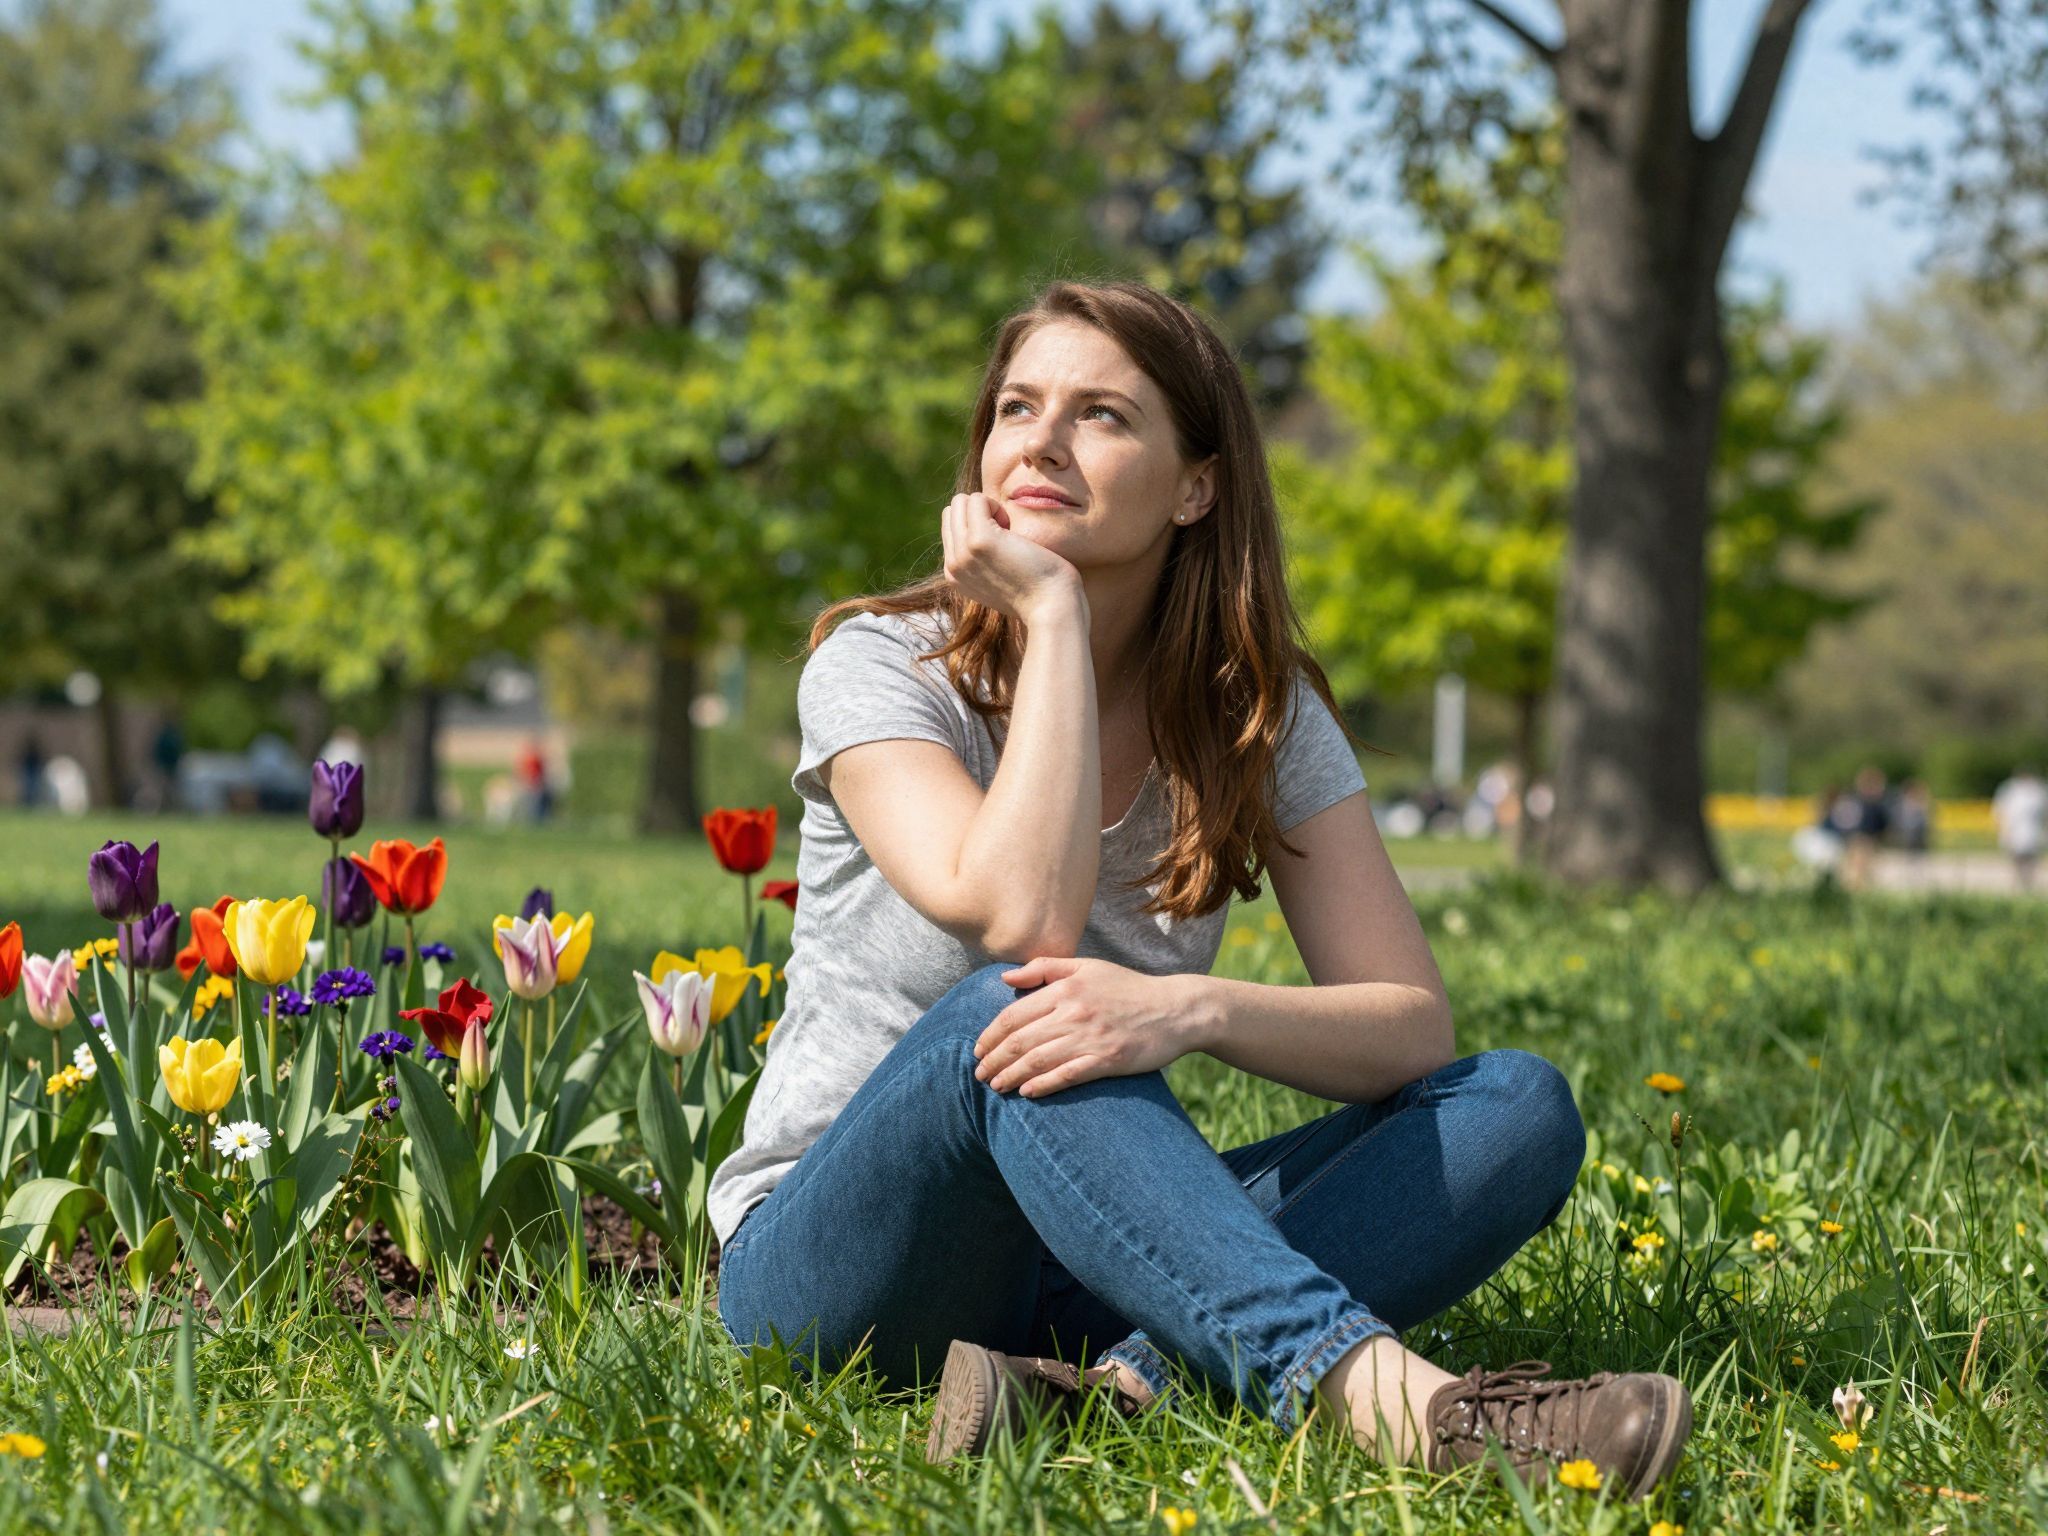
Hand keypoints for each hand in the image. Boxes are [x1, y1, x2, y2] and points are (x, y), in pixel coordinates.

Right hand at [940, 491, 1082, 625]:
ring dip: (987, 507)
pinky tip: (1012, 527)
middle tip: (1007, 535)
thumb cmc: (1036, 592)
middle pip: (952, 512)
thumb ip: (982, 562)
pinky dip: (996, 505)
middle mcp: (953, 565)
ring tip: (1008, 531)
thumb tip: (983, 536)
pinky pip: (976, 499)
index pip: (951, 529)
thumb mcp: (998, 581)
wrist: (1051, 608)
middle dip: (979, 513)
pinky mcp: (979, 540)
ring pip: (960, 502)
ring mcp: (963, 553)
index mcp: (954, 575)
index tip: (1003, 545)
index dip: (978, 526)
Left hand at [973, 956, 1203, 1097]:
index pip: (1014, 1015)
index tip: (978, 1050)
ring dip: (1010, 1076)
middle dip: (993, 1060)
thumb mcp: (1088, 967)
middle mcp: (1074, 1011)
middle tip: (978, 1074)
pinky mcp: (1108, 1060)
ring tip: (995, 1087)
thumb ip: (1044, 968)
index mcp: (1066, 987)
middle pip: (1020, 1041)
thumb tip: (1005, 979)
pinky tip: (1027, 1093)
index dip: (990, 1035)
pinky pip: (1067, 1075)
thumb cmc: (1129, 988)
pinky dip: (1043, 1085)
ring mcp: (1091, 1037)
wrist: (1177, 1010)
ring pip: (1037, 1060)